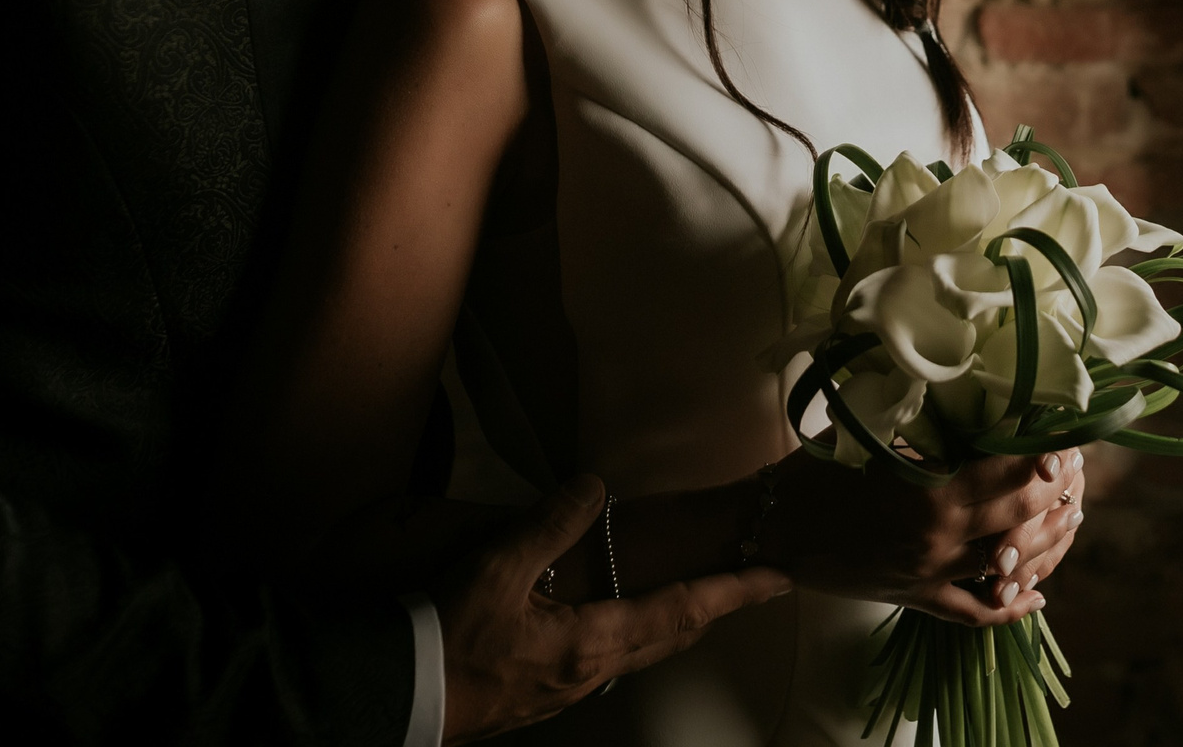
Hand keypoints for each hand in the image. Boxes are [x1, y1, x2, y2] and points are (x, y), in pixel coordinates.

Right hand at [437, 475, 790, 742]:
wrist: (401, 695)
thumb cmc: (449, 634)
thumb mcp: (498, 566)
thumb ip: (551, 521)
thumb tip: (596, 486)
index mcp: (594, 639)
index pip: (685, 609)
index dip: (737, 590)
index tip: (781, 577)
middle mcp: (595, 670)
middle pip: (674, 635)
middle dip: (717, 607)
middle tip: (753, 584)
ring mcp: (570, 688)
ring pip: (644, 650)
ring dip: (679, 621)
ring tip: (700, 596)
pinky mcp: (546, 694)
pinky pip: (613, 658)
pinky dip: (639, 632)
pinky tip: (622, 621)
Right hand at [761, 448, 1080, 627]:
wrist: (774, 525)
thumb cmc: (819, 469)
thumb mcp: (876, 434)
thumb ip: (929, 425)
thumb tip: (979, 400)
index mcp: (933, 487)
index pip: (1010, 467)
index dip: (1044, 451)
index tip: (1065, 436)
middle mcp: (941, 534)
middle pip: (1022, 513)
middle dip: (1055, 489)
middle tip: (1073, 469)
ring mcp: (933, 571)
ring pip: (1011, 564)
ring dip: (1048, 542)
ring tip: (1071, 518)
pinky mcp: (918, 598)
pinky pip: (975, 613)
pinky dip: (1010, 609)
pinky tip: (1035, 598)